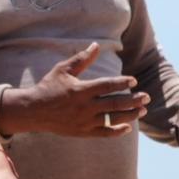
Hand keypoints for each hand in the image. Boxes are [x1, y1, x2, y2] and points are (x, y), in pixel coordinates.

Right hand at [0, 41, 141, 139]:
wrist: (32, 111)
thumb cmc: (48, 87)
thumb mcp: (62, 70)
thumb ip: (82, 59)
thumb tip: (96, 45)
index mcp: (81, 90)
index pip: (108, 86)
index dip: (123, 83)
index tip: (133, 81)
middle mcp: (85, 106)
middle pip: (116, 103)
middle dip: (134, 100)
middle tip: (146, 97)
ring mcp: (84, 120)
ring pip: (113, 118)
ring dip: (131, 114)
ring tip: (142, 110)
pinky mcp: (82, 131)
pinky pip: (104, 133)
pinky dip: (117, 131)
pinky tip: (128, 127)